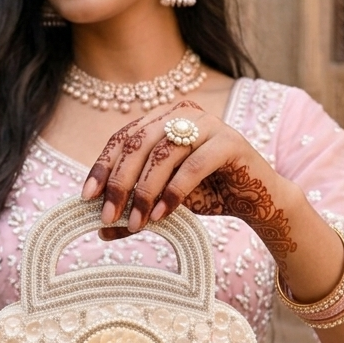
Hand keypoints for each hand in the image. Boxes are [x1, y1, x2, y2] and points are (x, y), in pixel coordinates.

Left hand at [81, 99, 297, 271]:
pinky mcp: (230, 141)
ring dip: (146, 191)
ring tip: (137, 222)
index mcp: (162, 119)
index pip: (123, 138)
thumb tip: (99, 229)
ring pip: (164, 153)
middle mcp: (183, 113)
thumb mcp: (163, 200)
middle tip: (108, 216)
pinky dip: (174, 191)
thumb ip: (135, 207)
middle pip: (138, 143)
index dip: (103, 167)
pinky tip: (164, 214)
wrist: (257, 200)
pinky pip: (194, 164)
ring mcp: (209, 123)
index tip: (87, 197)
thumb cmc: (207, 194)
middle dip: (120, 183)